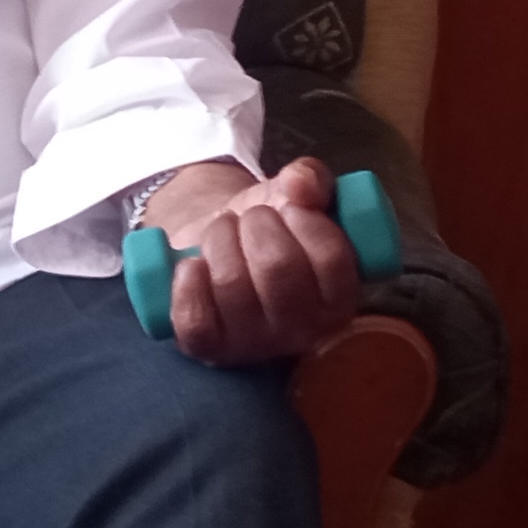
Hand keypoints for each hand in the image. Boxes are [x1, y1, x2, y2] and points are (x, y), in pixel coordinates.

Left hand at [134, 156, 359, 367]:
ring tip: (222, 232)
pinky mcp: (210, 348)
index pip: (332, 260)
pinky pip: (195, 321)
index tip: (290, 207)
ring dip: (219, 239)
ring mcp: (255, 344)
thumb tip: (300, 184)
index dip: (307, 221)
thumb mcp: (296, 195)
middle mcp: (303, 331)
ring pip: (232, 285)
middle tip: (250, 218)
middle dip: (257, 224)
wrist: (219, 244)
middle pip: (278, 268)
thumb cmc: (268, 228)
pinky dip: (188, 283)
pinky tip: (192, 264)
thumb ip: (311, 180)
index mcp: (338, 299)